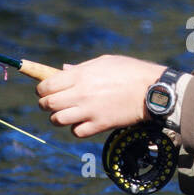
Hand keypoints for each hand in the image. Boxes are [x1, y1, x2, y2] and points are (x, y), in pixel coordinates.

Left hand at [36, 55, 165, 136]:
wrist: (152, 90)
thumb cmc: (130, 71)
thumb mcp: (104, 62)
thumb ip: (81, 68)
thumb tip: (63, 71)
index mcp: (80, 75)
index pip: (46, 86)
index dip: (41, 90)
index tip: (45, 91)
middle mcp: (81, 93)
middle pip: (47, 104)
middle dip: (45, 104)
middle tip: (52, 104)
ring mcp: (89, 111)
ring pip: (57, 120)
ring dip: (58, 118)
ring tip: (67, 114)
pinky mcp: (100, 125)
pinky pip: (76, 132)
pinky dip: (76, 129)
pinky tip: (83, 122)